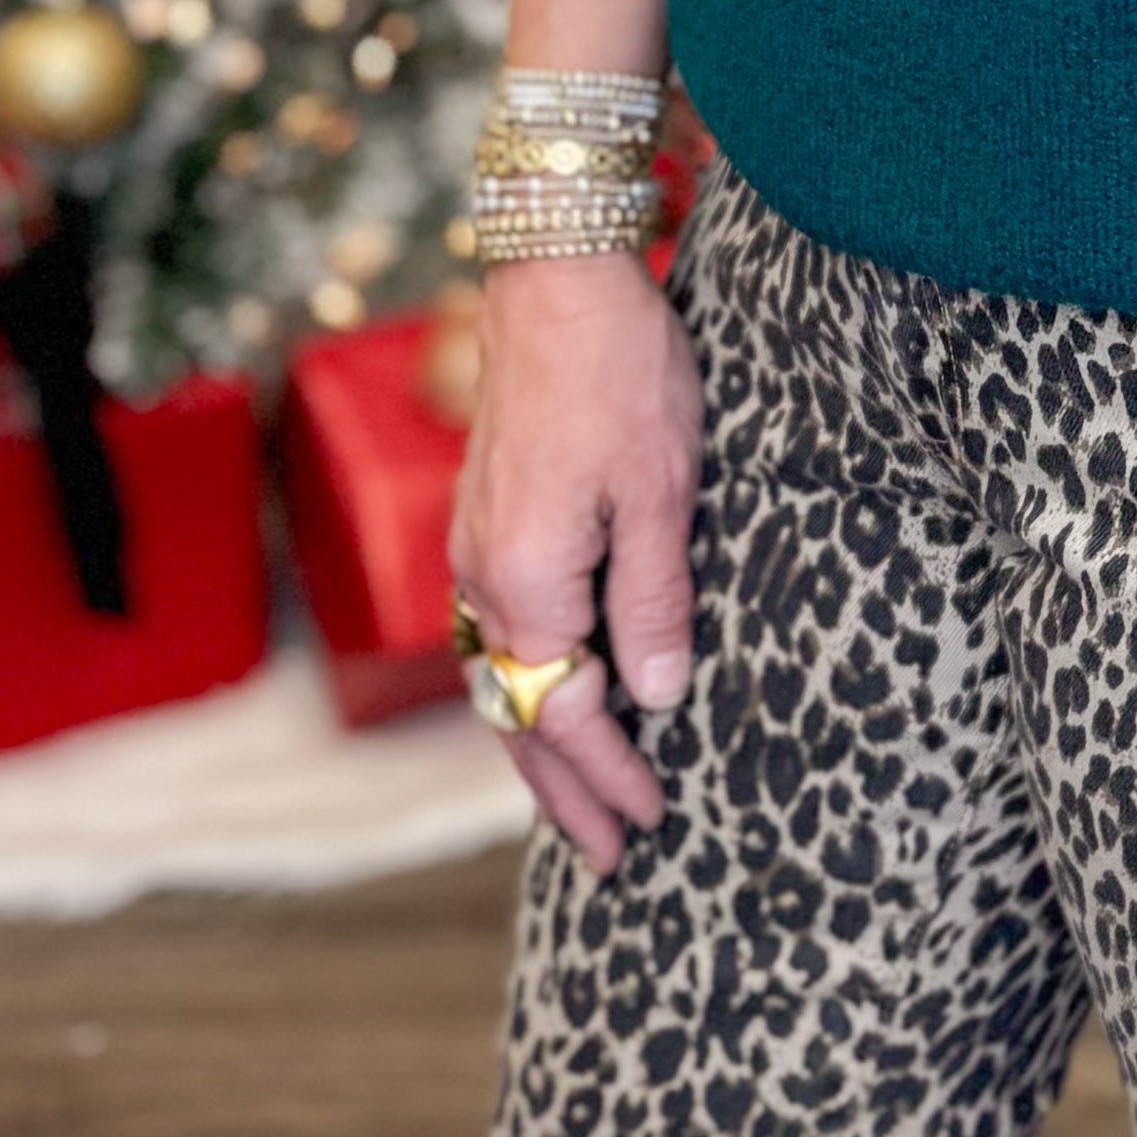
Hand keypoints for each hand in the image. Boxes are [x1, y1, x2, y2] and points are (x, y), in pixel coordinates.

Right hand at [448, 251, 701, 876]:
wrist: (554, 279)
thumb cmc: (620, 375)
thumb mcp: (661, 490)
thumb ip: (652, 598)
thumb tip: (652, 697)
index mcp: (525, 584)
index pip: (567, 715)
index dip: (611, 775)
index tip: (651, 824)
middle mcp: (483, 579)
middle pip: (517, 715)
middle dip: (564, 790)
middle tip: (607, 857)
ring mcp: (475, 549)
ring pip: (502, 677)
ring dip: (542, 744)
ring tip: (580, 798)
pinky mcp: (487, 519)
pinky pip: (500, 632)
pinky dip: (530, 684)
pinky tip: (558, 692)